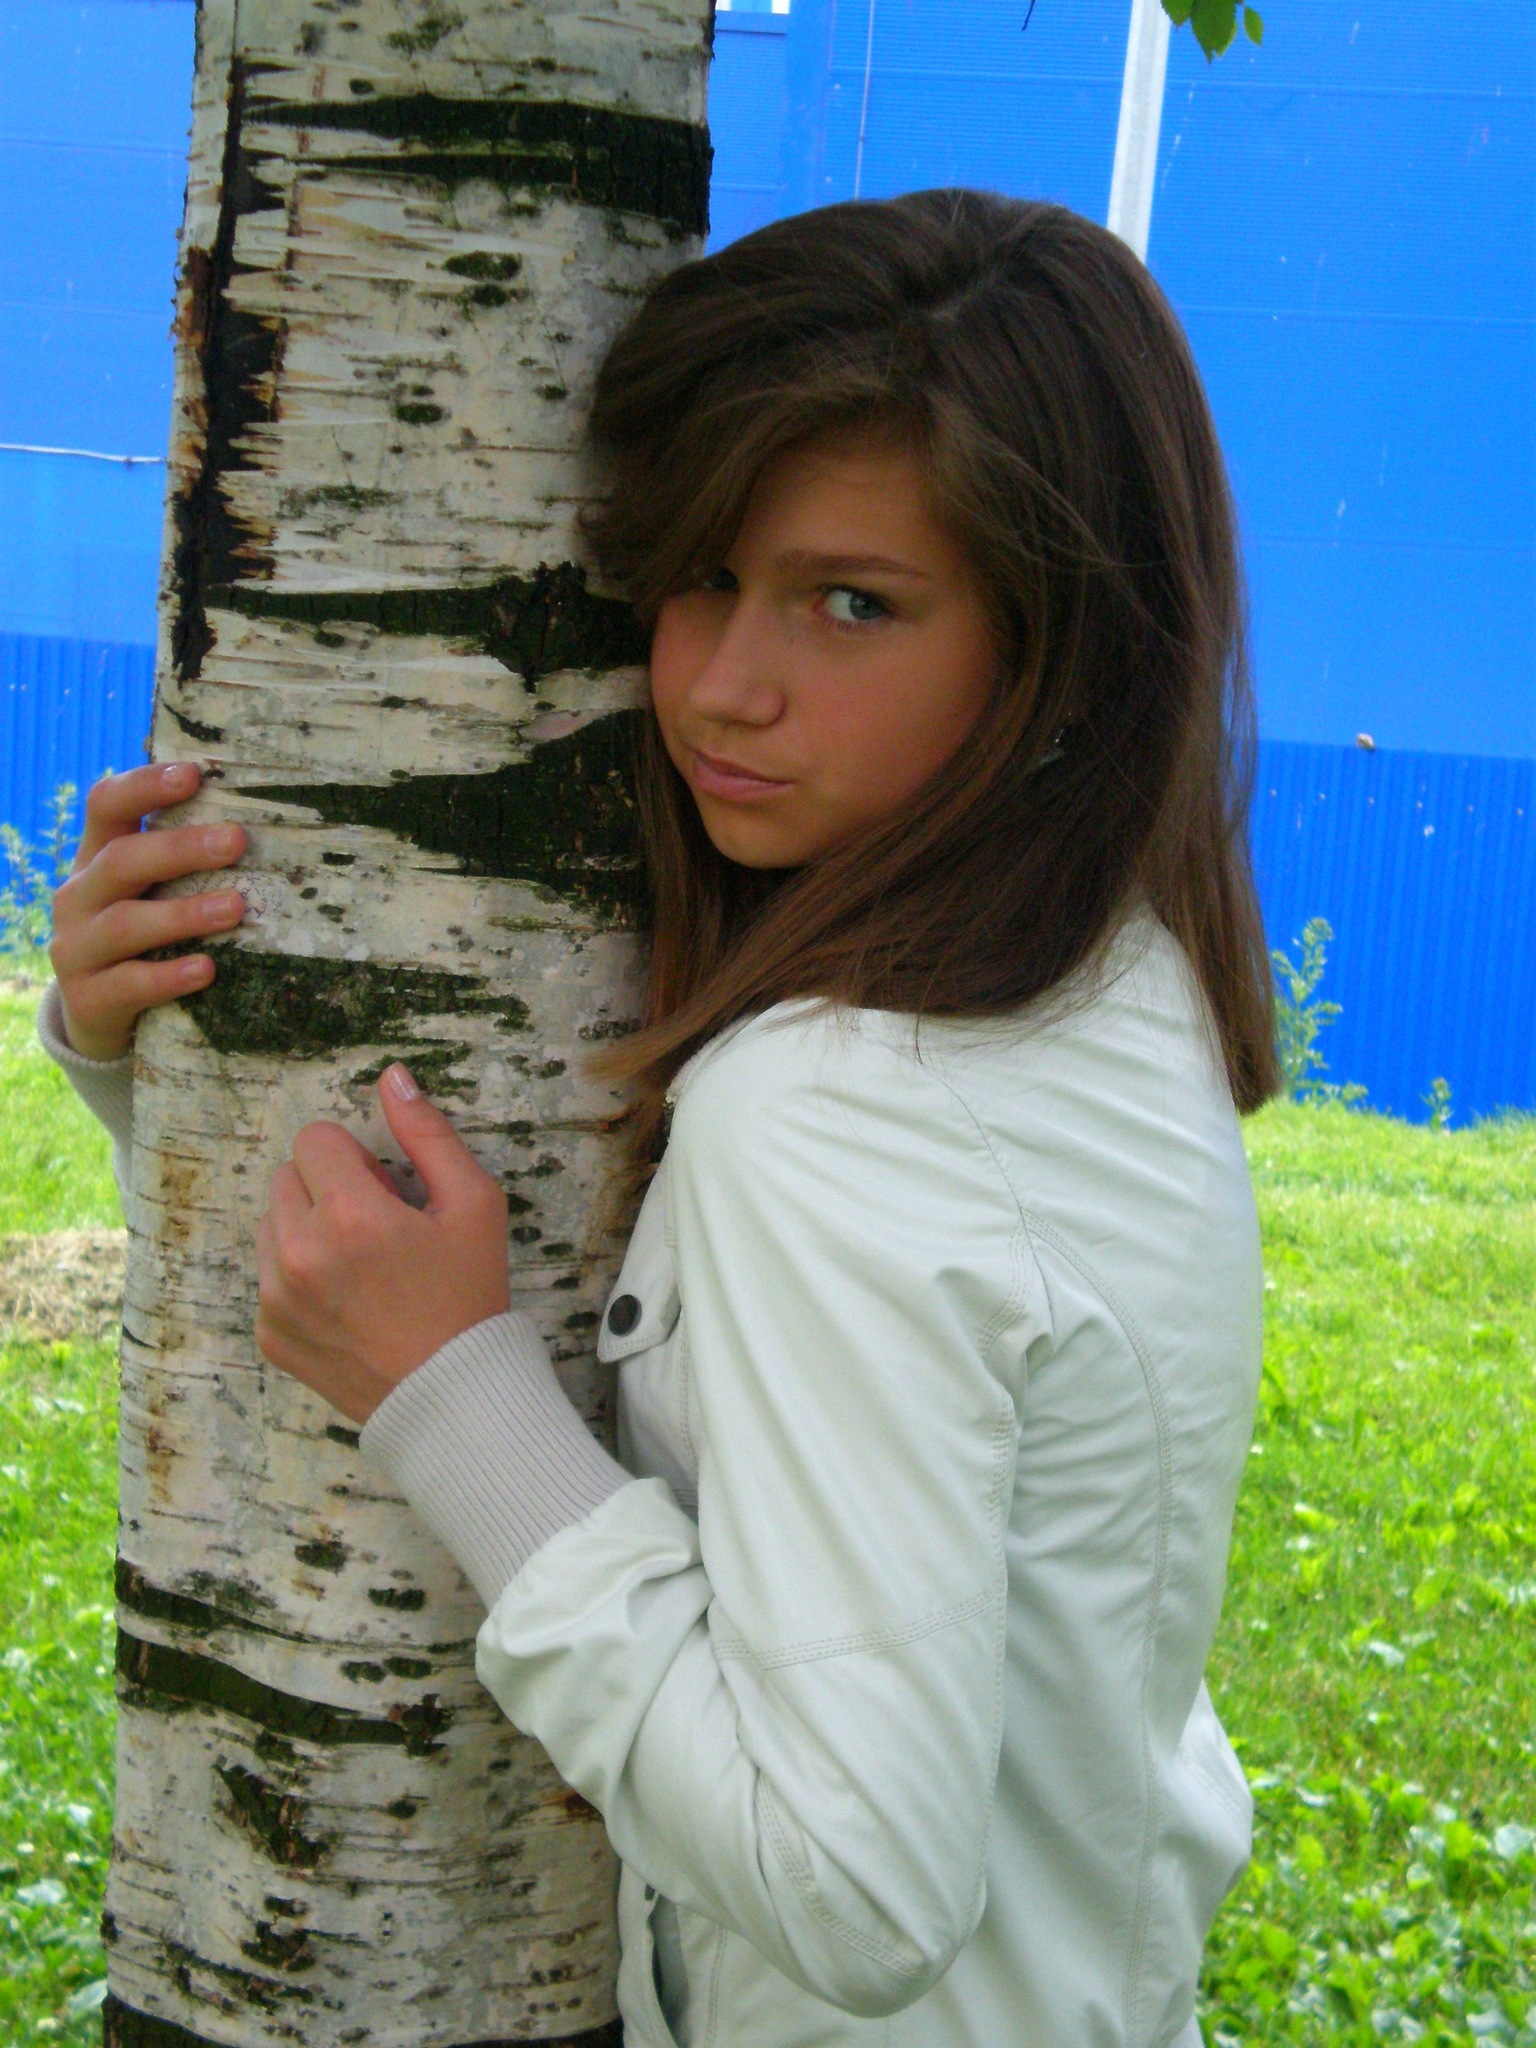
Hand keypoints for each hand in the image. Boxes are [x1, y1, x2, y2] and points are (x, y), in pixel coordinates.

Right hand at [49, 763, 247, 1060]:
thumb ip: (182, 864)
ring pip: (126, 923)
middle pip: (122, 860)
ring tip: (236, 907)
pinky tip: (207, 968)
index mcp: (95, 858)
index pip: (106, 805)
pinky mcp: (88, 999)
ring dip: (184, 913)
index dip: (145, 786)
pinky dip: (170, 976)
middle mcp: (78, 897)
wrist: (97, 1013)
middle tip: (236, 840)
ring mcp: (77, 949)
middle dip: (180, 848)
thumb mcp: (150, 893)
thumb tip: (265, 825)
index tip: (194, 775)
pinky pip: (130, 984)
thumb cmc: (143, 938)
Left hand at [254, 1065, 510, 1422]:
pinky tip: (347, 1304)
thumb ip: (429, 1134)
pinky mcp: (268, 1332)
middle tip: (378, 1229)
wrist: (451, 1397)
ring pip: (272, 1224)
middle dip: (328, 1189)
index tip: (389, 1195)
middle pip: (287, 1176)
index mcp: (348, 1215)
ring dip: (308, 1230)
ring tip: (360, 1268)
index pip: (315, 1138)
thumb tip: (392, 1076)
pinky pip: (268, 1276)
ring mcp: (276, 1298)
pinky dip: (299, 1278)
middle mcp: (298, 1253)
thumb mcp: (474, 1205)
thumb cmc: (469, 1296)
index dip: (357, 1160)